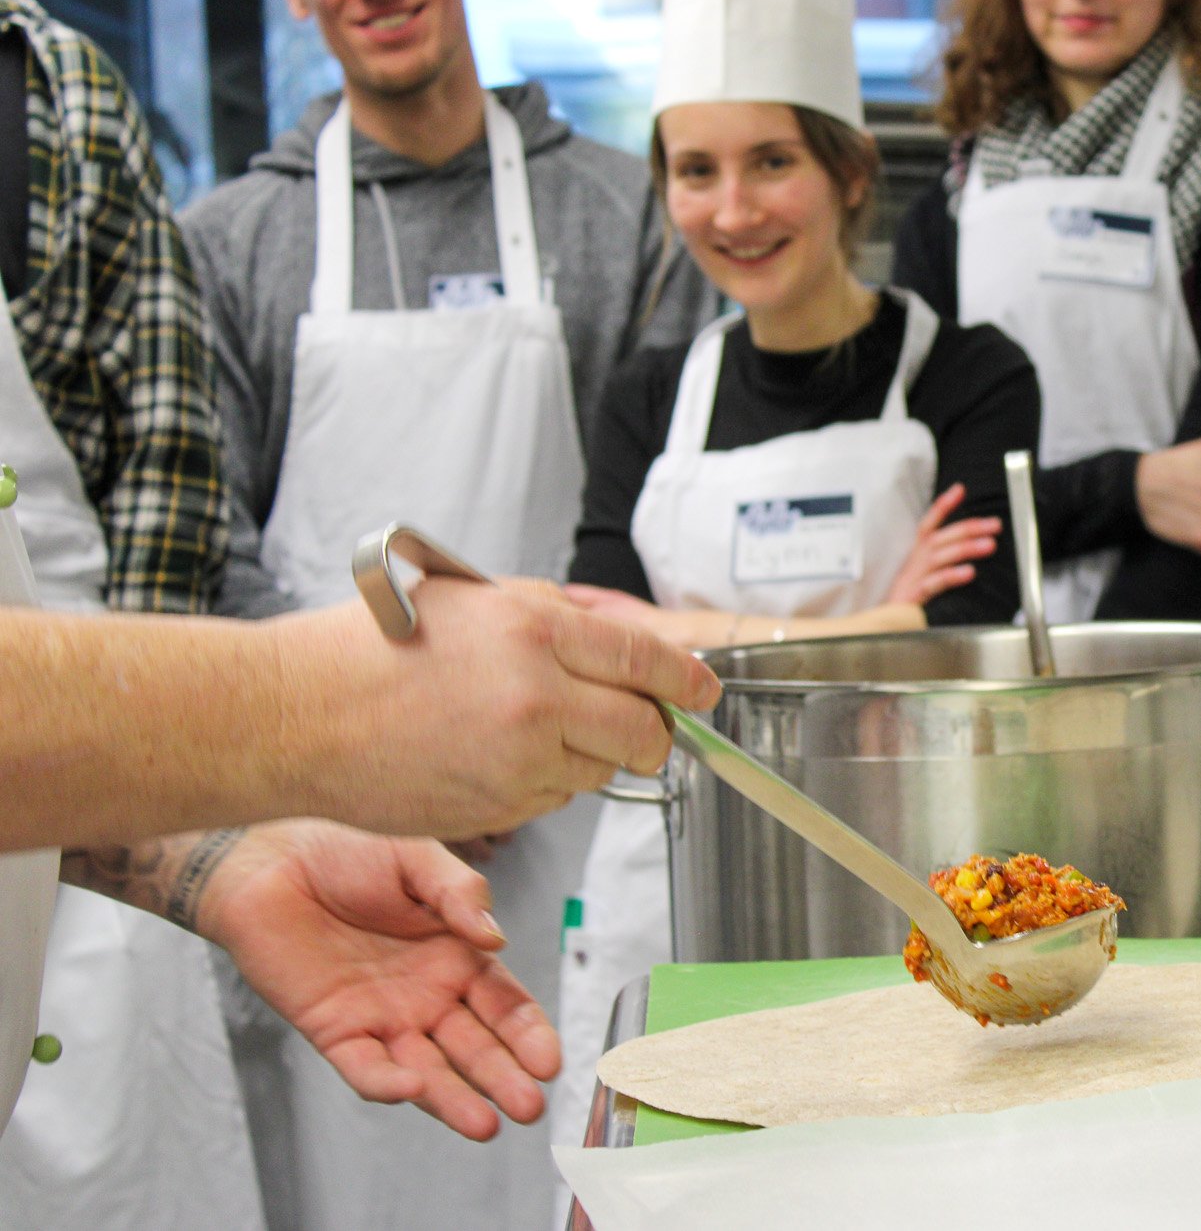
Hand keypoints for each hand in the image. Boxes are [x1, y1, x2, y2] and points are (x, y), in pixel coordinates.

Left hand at [195, 820, 559, 1141]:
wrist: (271, 859)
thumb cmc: (346, 850)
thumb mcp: (417, 859)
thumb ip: (460, 892)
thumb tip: (494, 936)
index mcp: (457, 956)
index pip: (506, 1006)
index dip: (529, 1034)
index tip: (549, 1061)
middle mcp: (427, 996)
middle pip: (475, 1048)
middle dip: (504, 1078)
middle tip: (529, 1107)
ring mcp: (383, 1018)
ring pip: (427, 1070)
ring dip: (455, 1099)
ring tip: (484, 1125)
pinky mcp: (335, 1031)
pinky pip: (364, 1067)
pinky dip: (387, 1083)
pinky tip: (411, 1089)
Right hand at [275, 578, 719, 841]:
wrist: (296, 714)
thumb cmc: (368, 647)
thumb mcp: (470, 596)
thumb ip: (548, 612)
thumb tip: (609, 635)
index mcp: (535, 631)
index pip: (646, 660)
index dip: (687, 680)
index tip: (703, 690)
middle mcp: (537, 696)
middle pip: (642, 728)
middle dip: (656, 732)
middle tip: (649, 727)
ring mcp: (519, 759)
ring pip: (600, 769)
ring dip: (591, 755)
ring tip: (537, 730)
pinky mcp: (498, 807)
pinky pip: (554, 799)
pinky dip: (546, 782)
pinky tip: (499, 757)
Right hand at [886, 483, 1001, 606]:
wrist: (884, 626)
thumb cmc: (909, 600)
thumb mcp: (925, 575)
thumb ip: (943, 559)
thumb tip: (972, 545)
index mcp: (917, 555)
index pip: (929, 523)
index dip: (943, 505)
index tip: (960, 489)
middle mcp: (914, 562)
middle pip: (940, 537)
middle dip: (969, 528)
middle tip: (995, 524)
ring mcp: (912, 579)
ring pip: (939, 557)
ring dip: (966, 548)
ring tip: (990, 545)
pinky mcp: (912, 598)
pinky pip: (932, 584)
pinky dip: (951, 576)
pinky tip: (969, 572)